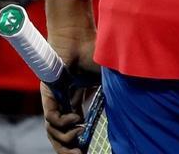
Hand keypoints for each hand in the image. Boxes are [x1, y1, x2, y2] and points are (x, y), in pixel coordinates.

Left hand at [43, 0, 98, 153]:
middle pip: (61, 134)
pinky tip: (76, 120)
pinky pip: (50, 118)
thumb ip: (113, 96)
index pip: (76, 127)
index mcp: (78, 99)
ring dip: (65, 139)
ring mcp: (55, 99)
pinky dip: (62, 124)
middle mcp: (64, 102)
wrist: (80, 36)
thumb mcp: (108, 81)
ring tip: (79, 135)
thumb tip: (130, 112)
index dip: (81, 141)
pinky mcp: (48, 94)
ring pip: (53, 130)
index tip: (88, 150)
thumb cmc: (95, 52)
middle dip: (69, 149)